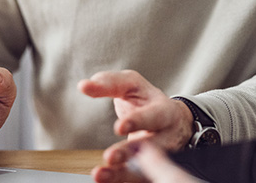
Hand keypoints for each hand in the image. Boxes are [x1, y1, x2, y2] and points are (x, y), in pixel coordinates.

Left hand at [78, 70, 193, 182]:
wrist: (171, 123)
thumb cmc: (147, 100)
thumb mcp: (132, 84)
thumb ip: (110, 83)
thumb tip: (83, 86)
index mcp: (165, 111)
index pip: (154, 116)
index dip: (138, 122)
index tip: (118, 127)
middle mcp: (166, 137)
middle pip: (153, 148)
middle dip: (130, 152)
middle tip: (109, 157)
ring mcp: (161, 159)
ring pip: (146, 170)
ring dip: (123, 175)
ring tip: (99, 174)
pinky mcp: (151, 173)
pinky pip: (138, 180)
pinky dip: (121, 181)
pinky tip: (105, 180)